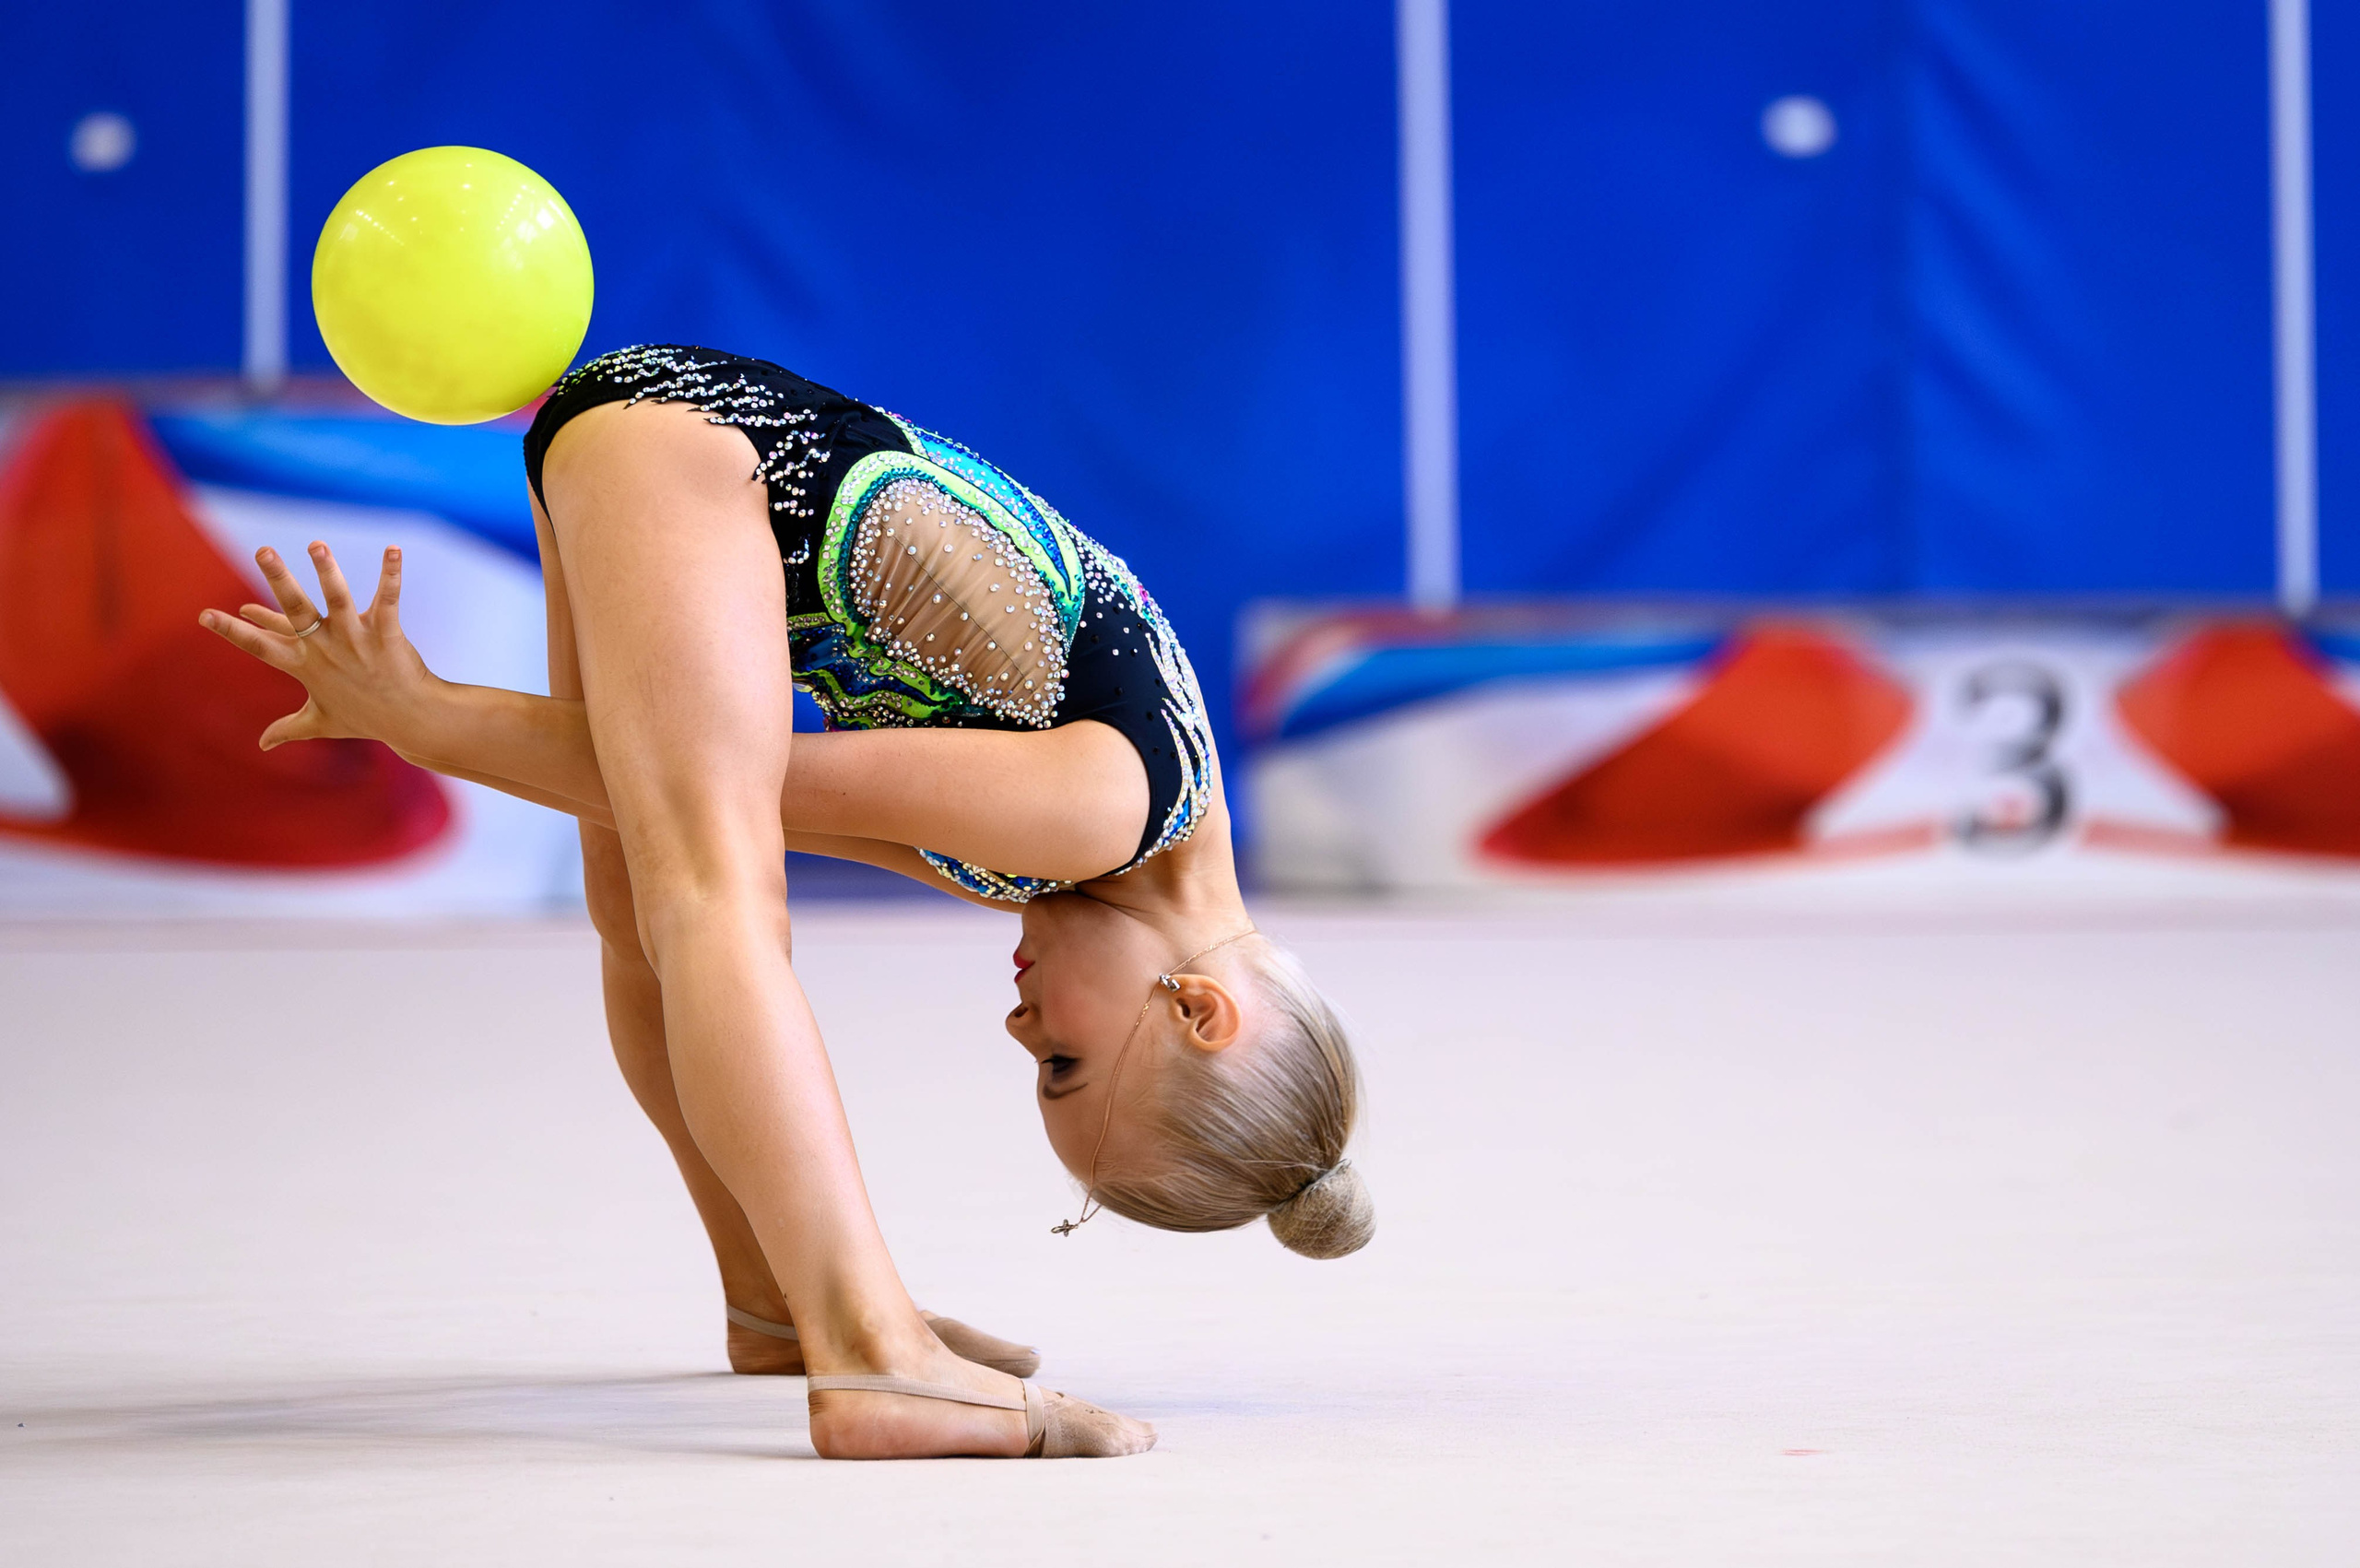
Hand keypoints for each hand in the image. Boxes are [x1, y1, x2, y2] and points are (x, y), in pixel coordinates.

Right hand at [198, 541, 439, 750]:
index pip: (261, 646)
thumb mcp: (319, 722)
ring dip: (328, 572)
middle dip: (279, 579)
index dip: (232, 631)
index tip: (203, 615)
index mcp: (305, 664)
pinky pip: (388, 599)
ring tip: (317, 545)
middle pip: (296, 609)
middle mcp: (326, 648)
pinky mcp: (386, 634)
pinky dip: (391, 574)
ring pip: (338, 599)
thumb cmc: (365, 719)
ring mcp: (356, 639)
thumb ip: (288, 728)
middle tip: (263, 549)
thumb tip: (263, 744)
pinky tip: (393, 549)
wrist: (411, 722)